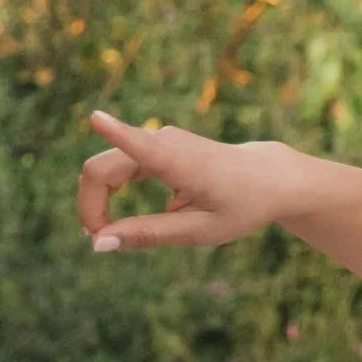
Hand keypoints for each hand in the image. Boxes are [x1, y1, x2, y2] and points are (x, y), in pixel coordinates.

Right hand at [78, 112, 304, 257]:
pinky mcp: (157, 144)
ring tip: (104, 235)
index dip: (114, 133)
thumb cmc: (242, 206)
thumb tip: (98, 244)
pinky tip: (114, 222)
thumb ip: (148, 235)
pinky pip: (117, 167)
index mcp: (182, 163)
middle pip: (101, 168)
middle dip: (90, 206)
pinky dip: (109, 193)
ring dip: (97, 201)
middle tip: (98, 242)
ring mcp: (160, 139)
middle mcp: (166, 141)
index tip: (96, 117)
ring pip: (105, 167)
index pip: (141, 145)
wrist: (271, 177)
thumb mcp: (199, 230)